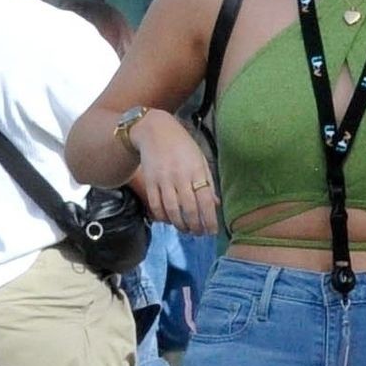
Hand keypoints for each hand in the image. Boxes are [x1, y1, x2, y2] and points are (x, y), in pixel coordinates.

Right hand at [132, 111, 219, 233]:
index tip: (212, 231)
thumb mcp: (200, 160)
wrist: (155, 131)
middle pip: (189, 208)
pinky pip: (156, 205)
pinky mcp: (150, 181)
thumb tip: (215, 205)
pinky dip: (163, 217)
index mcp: (197, 171)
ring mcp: (163, 179)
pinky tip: (170, 221)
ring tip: (186, 230)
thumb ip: (208, 182)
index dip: (209, 219)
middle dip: (195, 226)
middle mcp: (180, 176)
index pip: (205, 200)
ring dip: (180, 225)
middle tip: (199, 234)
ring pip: (172, 210)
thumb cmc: (183, 146)